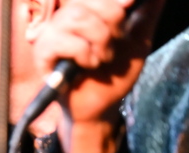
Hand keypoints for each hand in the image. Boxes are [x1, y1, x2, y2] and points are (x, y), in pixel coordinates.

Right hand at [33, 0, 164, 152]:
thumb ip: (146, 15)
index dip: (113, 1)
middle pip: (85, 1)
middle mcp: (66, 18)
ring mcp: (51, 34)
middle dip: (111, 21)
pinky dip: (81, 52)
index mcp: (87, 11)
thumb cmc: (114, 75)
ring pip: (74, 16)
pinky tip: (87, 65)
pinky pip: (59, 40)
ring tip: (102, 58)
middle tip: (115, 45)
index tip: (129, 7)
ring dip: (98, 38)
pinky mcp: (42, 53)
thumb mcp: (138, 41)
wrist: (100, 106)